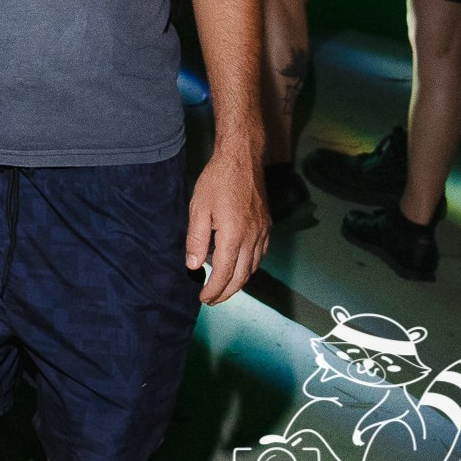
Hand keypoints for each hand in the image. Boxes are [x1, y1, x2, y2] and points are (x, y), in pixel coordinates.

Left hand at [185, 149, 268, 303]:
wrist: (242, 160)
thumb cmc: (217, 181)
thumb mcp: (198, 208)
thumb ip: (196, 239)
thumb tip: (192, 266)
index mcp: (234, 235)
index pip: (224, 273)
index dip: (214, 289)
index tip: (203, 298)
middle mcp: (253, 238)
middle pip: (242, 276)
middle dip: (227, 292)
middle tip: (212, 300)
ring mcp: (263, 233)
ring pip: (253, 268)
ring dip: (239, 282)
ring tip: (223, 288)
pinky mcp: (267, 227)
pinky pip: (260, 255)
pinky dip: (249, 268)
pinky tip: (239, 268)